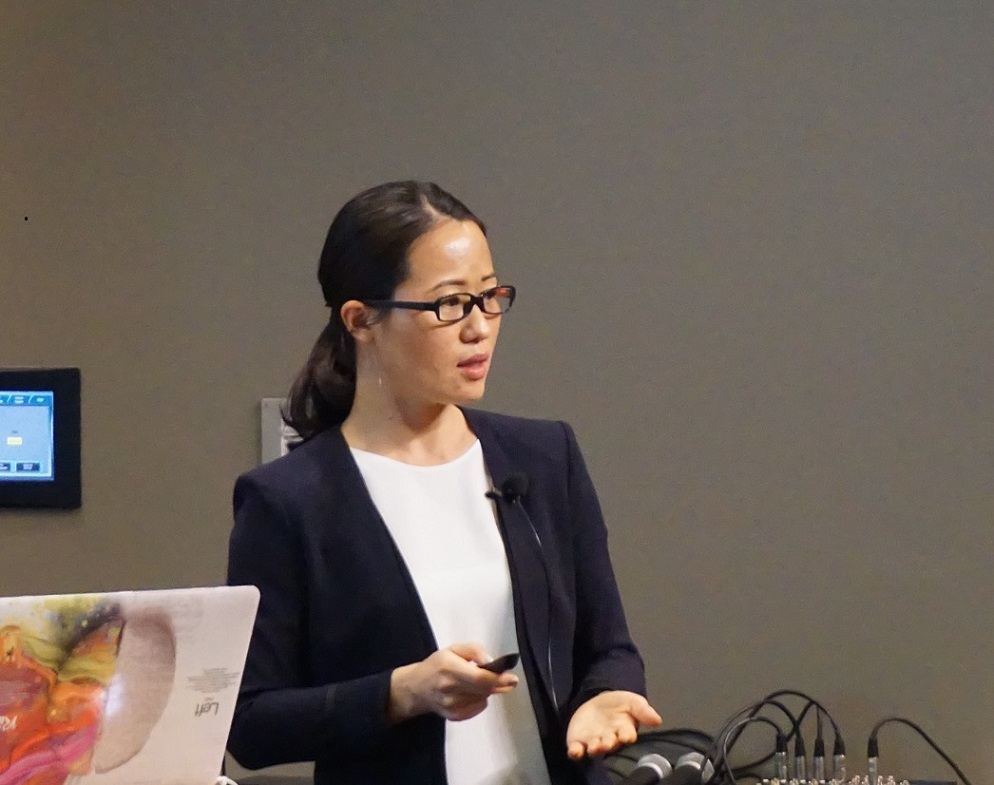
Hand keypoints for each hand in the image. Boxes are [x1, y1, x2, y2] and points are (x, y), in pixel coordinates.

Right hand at [388, 642, 518, 723]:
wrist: (416, 688)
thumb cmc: (437, 664)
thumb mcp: (454, 648)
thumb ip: (474, 650)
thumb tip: (491, 662)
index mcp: (449, 667)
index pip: (478, 677)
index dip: (498, 679)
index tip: (512, 678)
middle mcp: (449, 688)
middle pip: (483, 689)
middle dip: (499, 685)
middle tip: (509, 680)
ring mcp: (451, 705)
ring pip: (483, 698)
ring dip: (487, 690)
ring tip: (478, 682)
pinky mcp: (454, 717)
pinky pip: (478, 707)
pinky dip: (480, 699)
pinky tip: (471, 693)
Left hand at [566, 690, 661, 759]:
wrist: (599, 702)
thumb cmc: (620, 705)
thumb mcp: (633, 701)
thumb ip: (643, 710)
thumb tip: (658, 720)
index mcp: (625, 730)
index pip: (628, 735)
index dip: (627, 736)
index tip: (627, 735)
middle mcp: (610, 739)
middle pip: (611, 744)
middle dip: (609, 744)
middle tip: (607, 743)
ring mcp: (594, 741)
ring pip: (595, 749)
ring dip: (594, 749)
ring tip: (594, 747)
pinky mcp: (579, 741)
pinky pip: (577, 750)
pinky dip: (576, 752)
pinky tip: (575, 751)